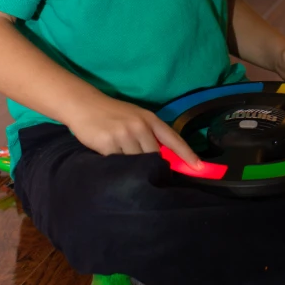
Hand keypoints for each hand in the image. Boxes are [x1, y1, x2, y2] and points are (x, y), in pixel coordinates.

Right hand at [67, 94, 202, 168]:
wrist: (84, 105)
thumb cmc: (112, 113)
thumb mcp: (135, 118)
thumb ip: (149, 134)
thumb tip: (165, 158)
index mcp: (149, 118)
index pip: (173, 139)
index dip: (187, 154)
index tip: (199, 168)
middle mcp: (140, 126)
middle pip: (155, 157)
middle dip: (155, 169)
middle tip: (153, 178)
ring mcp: (124, 135)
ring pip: (138, 163)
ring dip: (135, 170)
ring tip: (130, 173)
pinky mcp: (108, 144)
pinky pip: (119, 165)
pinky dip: (119, 169)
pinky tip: (114, 166)